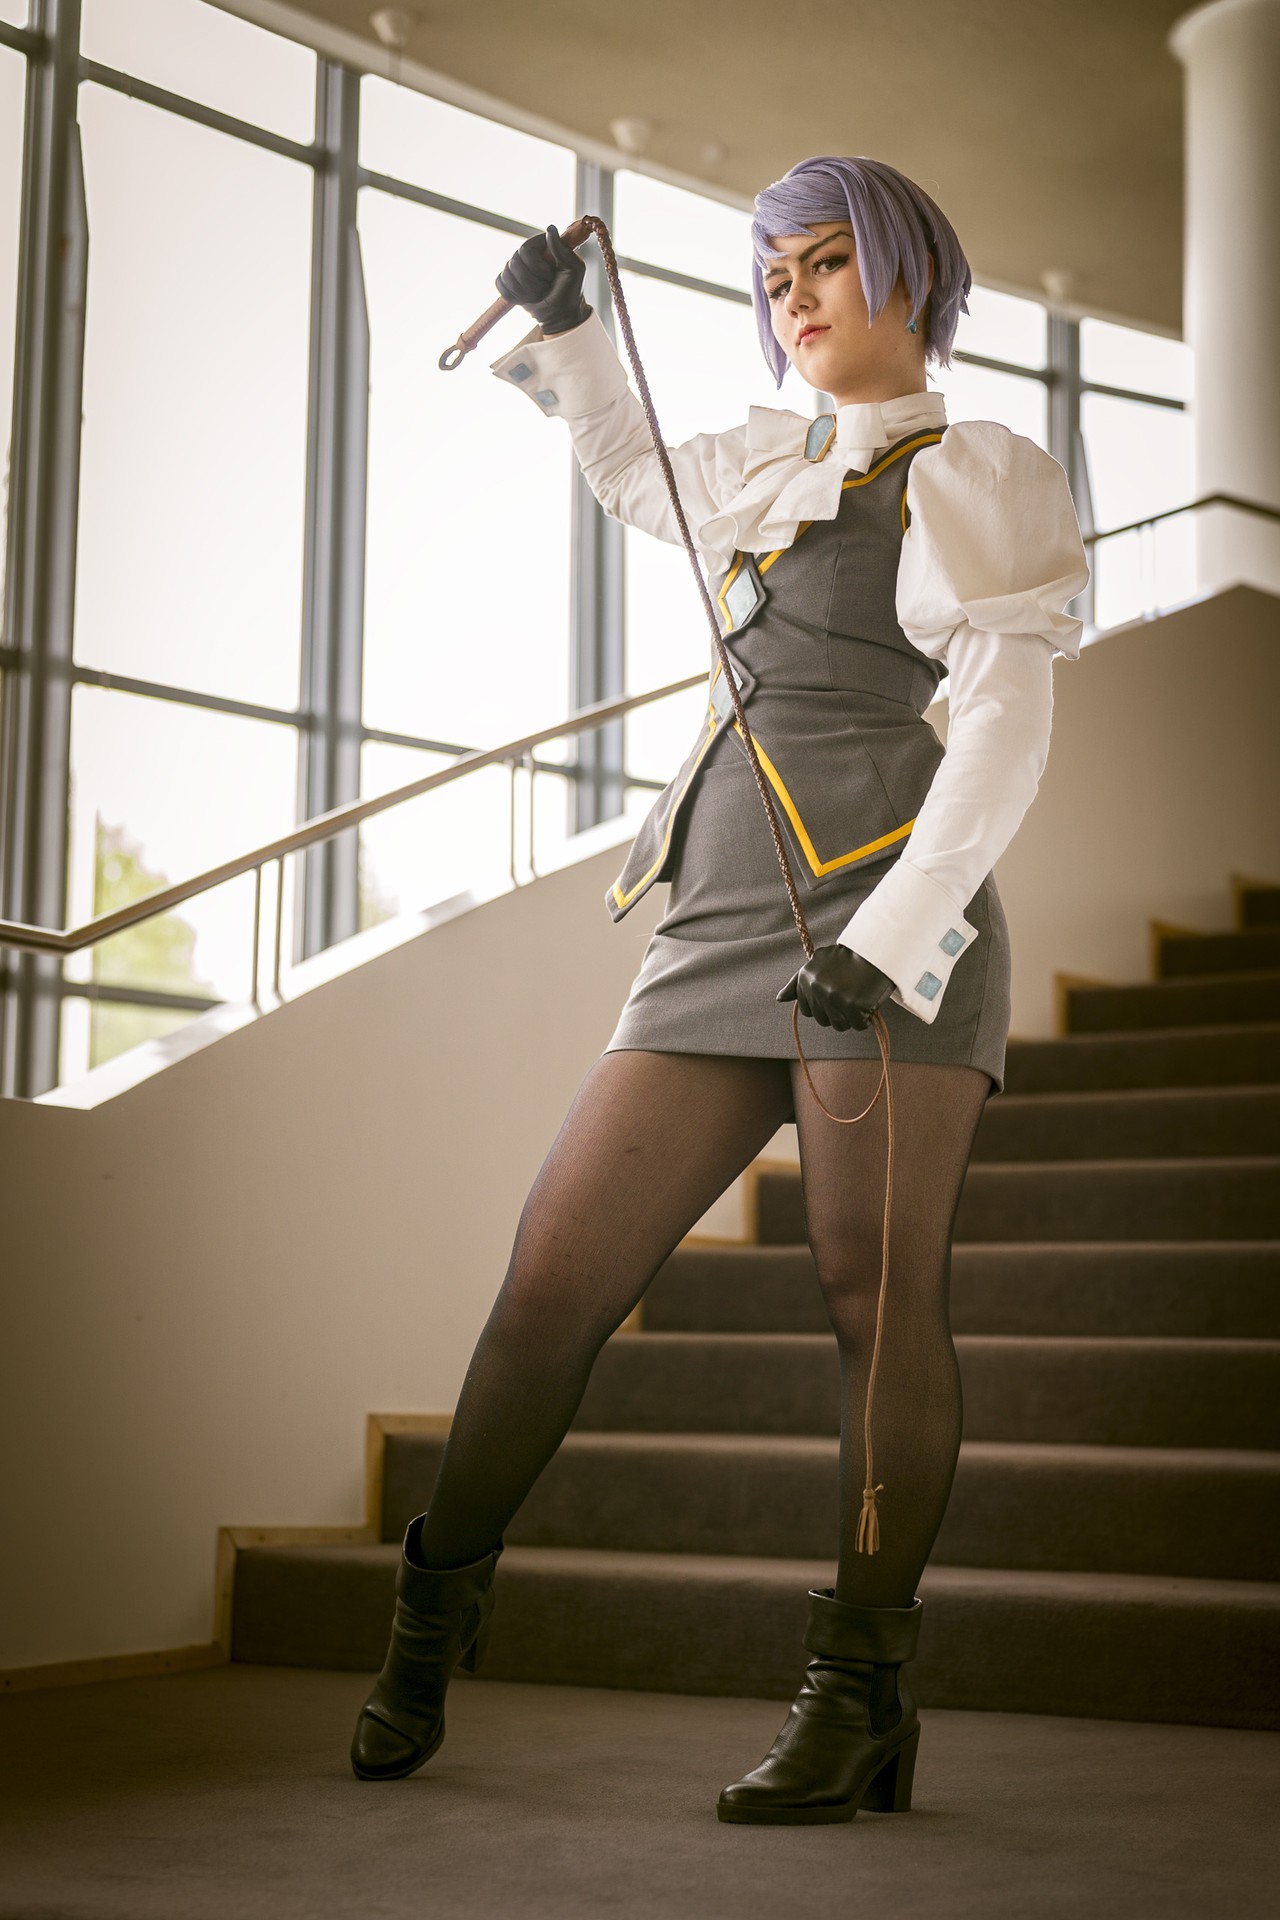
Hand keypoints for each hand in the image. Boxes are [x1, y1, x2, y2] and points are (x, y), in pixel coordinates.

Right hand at [495, 223, 590, 335]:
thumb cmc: (570, 292)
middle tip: (546, 287)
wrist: (561, 315)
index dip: (536, 266)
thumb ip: (562, 249)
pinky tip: (527, 298)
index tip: (550, 275)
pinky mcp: (509, 281)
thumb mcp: (574, 270)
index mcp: (542, 246)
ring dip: (525, 291)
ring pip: (507, 275)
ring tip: (539, 294)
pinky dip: (514, 295)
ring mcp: (517, 267)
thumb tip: (550, 228)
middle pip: (515, 263)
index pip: (526, 249)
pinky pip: (500, 284)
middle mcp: (528, 254)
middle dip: (532, 282)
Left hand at [776, 944, 894, 1030]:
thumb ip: (797, 982)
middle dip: (837, 1011)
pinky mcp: (852, 1006)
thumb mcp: (817, 964)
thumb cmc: (848, 960)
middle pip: (823, 1020)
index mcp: (805, 978)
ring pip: (839, 1025)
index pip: (807, 1010)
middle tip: (850, 993)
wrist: (876, 950)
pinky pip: (858, 1025)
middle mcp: (816, 988)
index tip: (835, 992)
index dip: (823, 1005)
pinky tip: (868, 1001)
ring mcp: (833, 997)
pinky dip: (865, 1018)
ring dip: (850, 1017)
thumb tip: (779, 998)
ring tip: (858, 998)